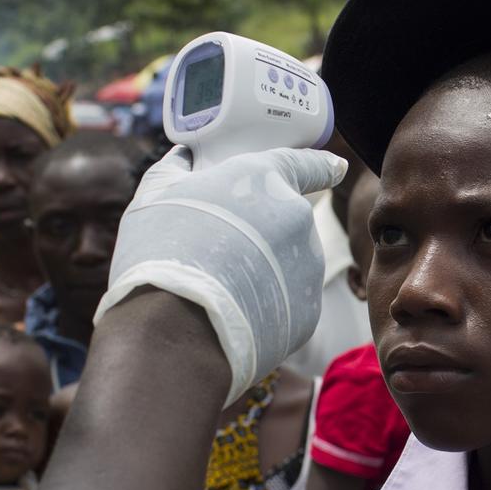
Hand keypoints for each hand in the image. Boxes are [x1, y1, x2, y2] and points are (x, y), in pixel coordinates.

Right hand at [96, 144, 345, 401]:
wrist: (173, 330)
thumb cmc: (159, 253)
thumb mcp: (155, 193)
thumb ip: (177, 169)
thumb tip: (184, 159)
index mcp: (264, 179)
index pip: (306, 164)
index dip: (319, 165)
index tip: (334, 167)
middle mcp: (297, 218)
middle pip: (286, 220)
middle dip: (262, 233)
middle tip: (220, 250)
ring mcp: (308, 267)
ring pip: (288, 264)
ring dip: (263, 272)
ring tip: (219, 289)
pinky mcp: (308, 313)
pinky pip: (287, 303)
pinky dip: (265, 307)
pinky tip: (233, 315)